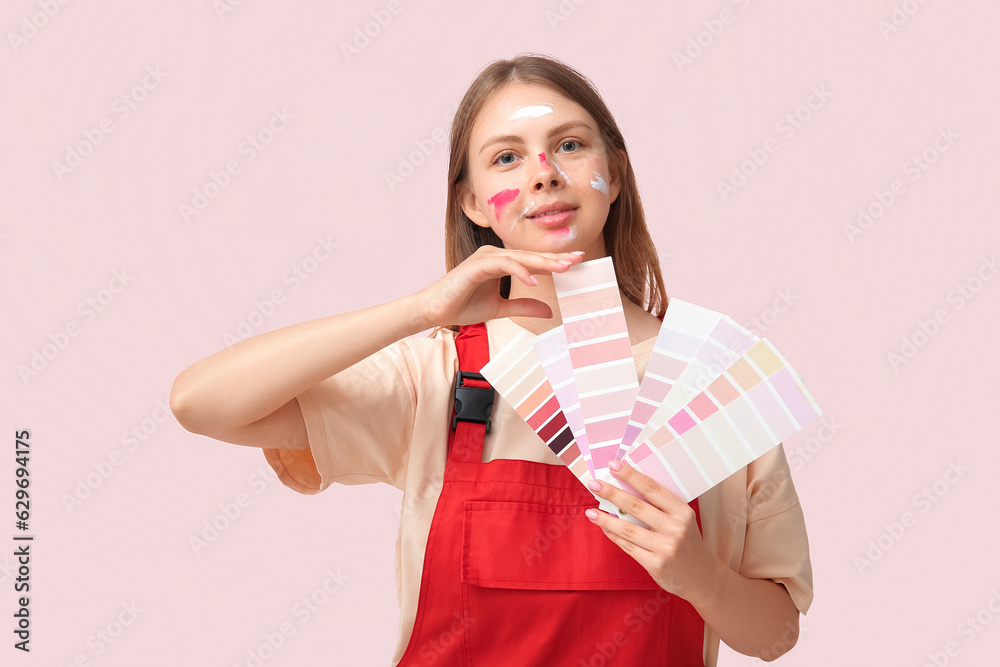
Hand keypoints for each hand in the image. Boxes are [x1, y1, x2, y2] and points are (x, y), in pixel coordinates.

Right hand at [412, 245, 583, 327]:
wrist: (435, 310)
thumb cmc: (462, 306)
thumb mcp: (500, 309)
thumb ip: (523, 306)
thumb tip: (549, 310)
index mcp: (500, 263)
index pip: (532, 261)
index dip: (554, 261)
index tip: (576, 262)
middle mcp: (494, 256)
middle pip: (530, 255)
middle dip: (554, 258)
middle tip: (578, 258)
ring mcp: (485, 258)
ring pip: (519, 257)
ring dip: (541, 263)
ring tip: (562, 268)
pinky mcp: (476, 265)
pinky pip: (503, 264)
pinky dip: (519, 271)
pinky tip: (534, 281)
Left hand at [585, 461, 721, 604]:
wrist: (703, 577)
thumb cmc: (687, 541)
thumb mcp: (681, 519)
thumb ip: (659, 507)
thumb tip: (625, 489)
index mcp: (682, 511)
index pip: (652, 489)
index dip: (631, 476)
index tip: (613, 465)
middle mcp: (675, 528)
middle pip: (636, 506)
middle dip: (612, 493)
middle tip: (594, 484)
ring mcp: (665, 548)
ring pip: (628, 529)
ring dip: (606, 519)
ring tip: (590, 511)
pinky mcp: (656, 565)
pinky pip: (629, 547)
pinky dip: (614, 536)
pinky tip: (604, 528)